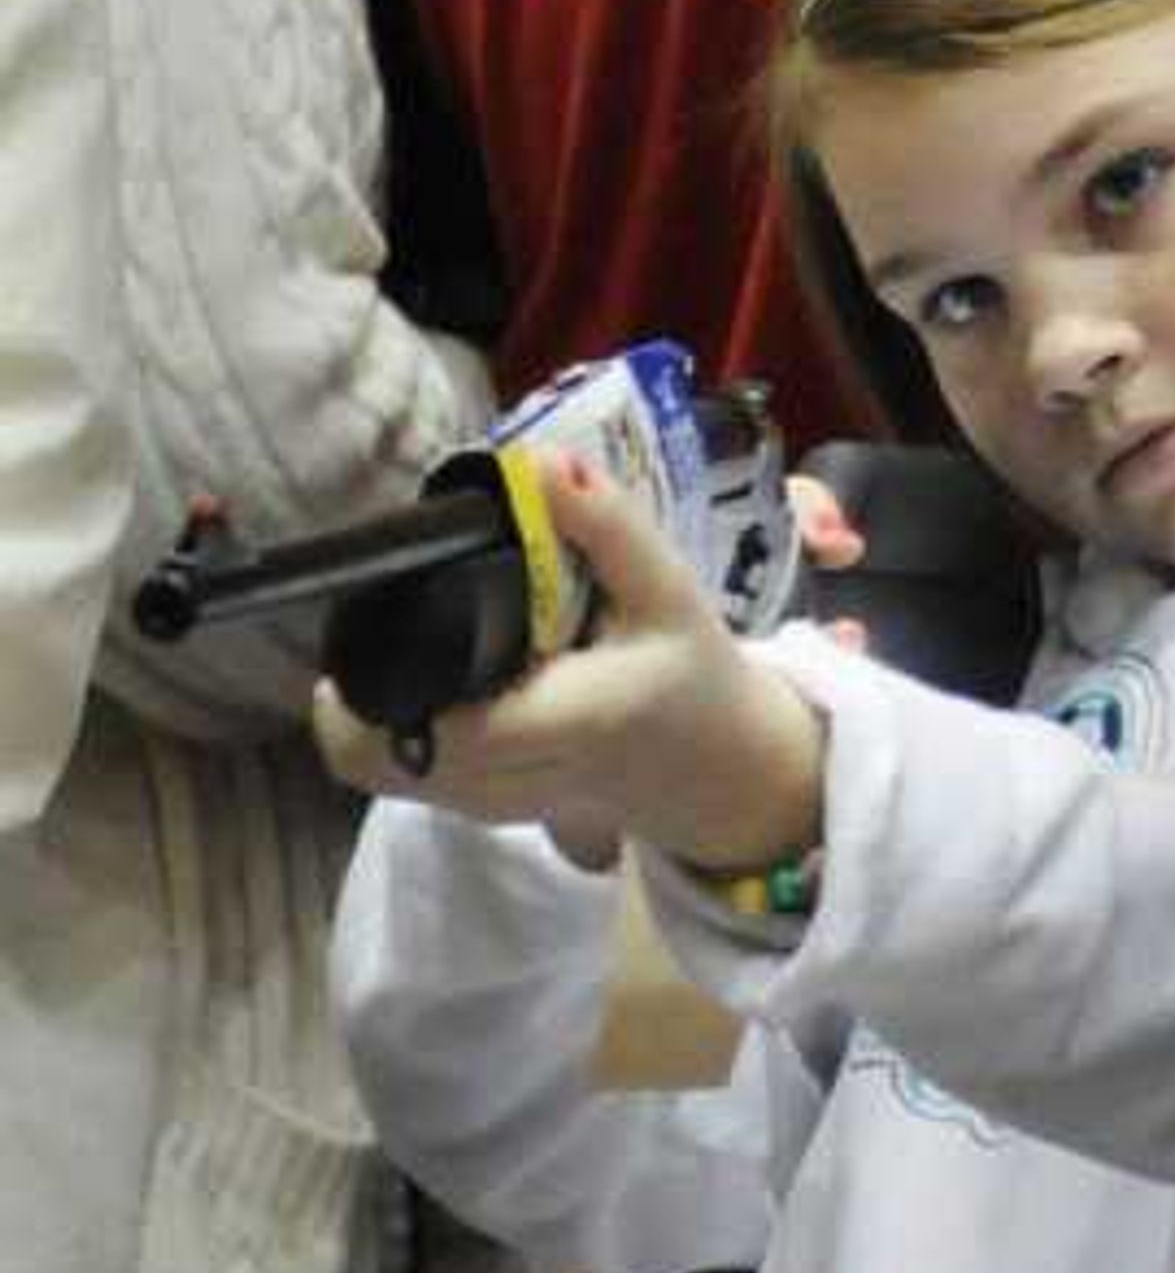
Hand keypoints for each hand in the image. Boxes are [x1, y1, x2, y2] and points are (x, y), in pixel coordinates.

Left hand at [312, 452, 825, 875]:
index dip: (377, 693)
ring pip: (387, 778)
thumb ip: (607, 526)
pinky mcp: (487, 810)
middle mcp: (526, 776)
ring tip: (389, 647)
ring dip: (366, 720)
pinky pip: (409, 782)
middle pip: (390, 761)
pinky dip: (390, 738)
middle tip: (369, 622)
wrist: (719, 767)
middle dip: (357, 699)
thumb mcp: (666, 589)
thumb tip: (537, 461)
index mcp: (573, 718)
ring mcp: (501, 805)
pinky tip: (413, 684)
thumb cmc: (691, 671)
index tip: (369, 619)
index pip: (445, 732)